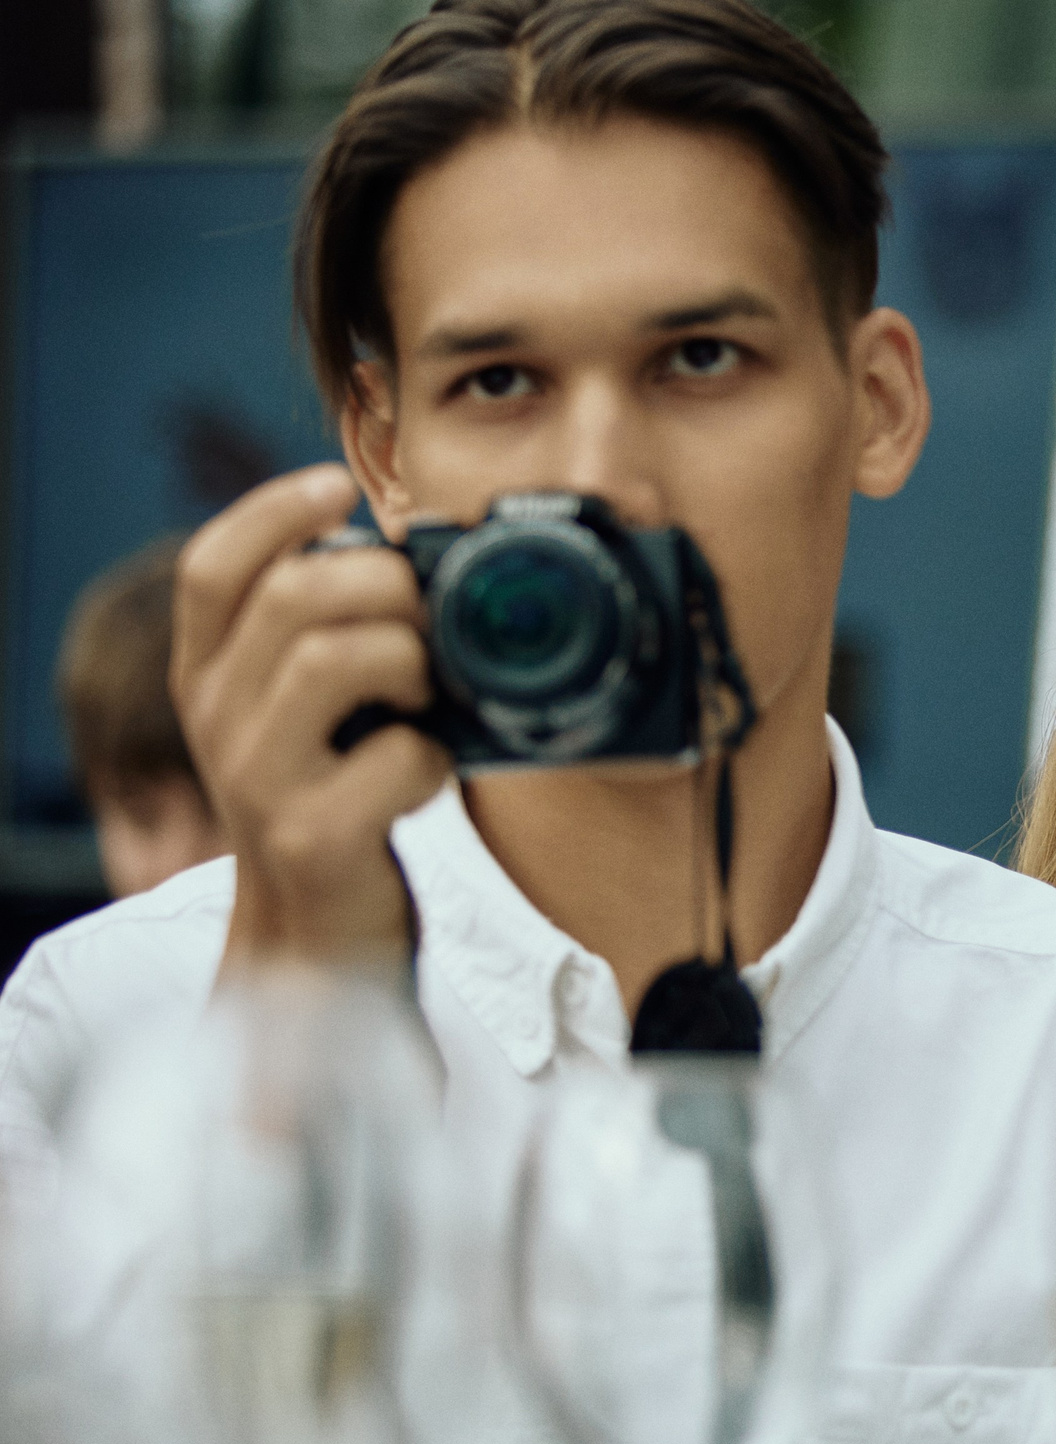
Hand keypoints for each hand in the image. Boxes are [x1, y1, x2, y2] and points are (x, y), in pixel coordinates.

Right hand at [172, 465, 449, 968]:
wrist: (314, 933)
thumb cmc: (334, 796)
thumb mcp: (305, 710)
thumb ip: (327, 636)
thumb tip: (410, 553)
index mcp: (209, 674)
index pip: (215, 565)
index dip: (274, 510)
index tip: (340, 489)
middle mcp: (215, 718)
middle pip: (297, 595)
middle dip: (388, 588)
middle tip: (426, 624)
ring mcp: (257, 780)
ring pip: (337, 660)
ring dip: (412, 662)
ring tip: (425, 697)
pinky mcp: (311, 837)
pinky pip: (397, 757)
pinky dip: (436, 759)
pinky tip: (426, 776)